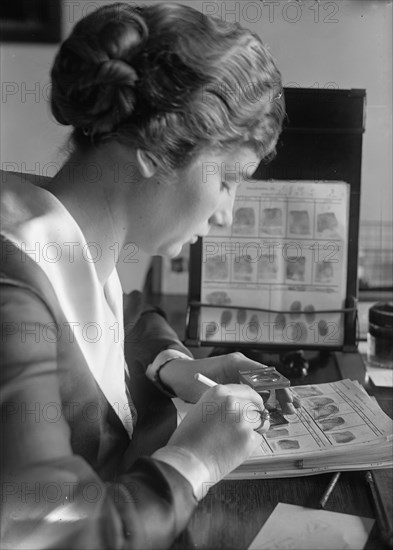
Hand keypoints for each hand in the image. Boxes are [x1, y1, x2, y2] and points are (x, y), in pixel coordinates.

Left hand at [160, 352, 299, 412]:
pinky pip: (256, 388)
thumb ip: (231, 398)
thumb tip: (254, 410)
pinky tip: (275, 410)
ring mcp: (240, 371)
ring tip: (290, 410)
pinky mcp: (237, 379)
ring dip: (277, 397)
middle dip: (283, 394)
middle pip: (269, 378)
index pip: (265, 374)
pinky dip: (266, 399)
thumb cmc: (190, 380)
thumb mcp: (210, 391)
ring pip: (265, 384)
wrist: (177, 374)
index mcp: (236, 363)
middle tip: (292, 409)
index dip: (279, 389)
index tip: (286, 402)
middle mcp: (241, 364)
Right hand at [167, 383, 268, 482]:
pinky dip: (250, 445)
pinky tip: (235, 449)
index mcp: (219, 392)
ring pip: (259, 422)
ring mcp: (241, 419)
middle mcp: (232, 402)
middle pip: (256, 404)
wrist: (187, 461)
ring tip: (236, 440)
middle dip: (257, 414)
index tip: (255, 406)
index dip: (252, 400)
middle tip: (254, 424)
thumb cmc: (188, 440)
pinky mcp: (248, 437)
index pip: (246, 390)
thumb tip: (238, 407)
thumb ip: (220, 405)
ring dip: (253, 430)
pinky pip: (257, 439)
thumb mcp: (201, 410)